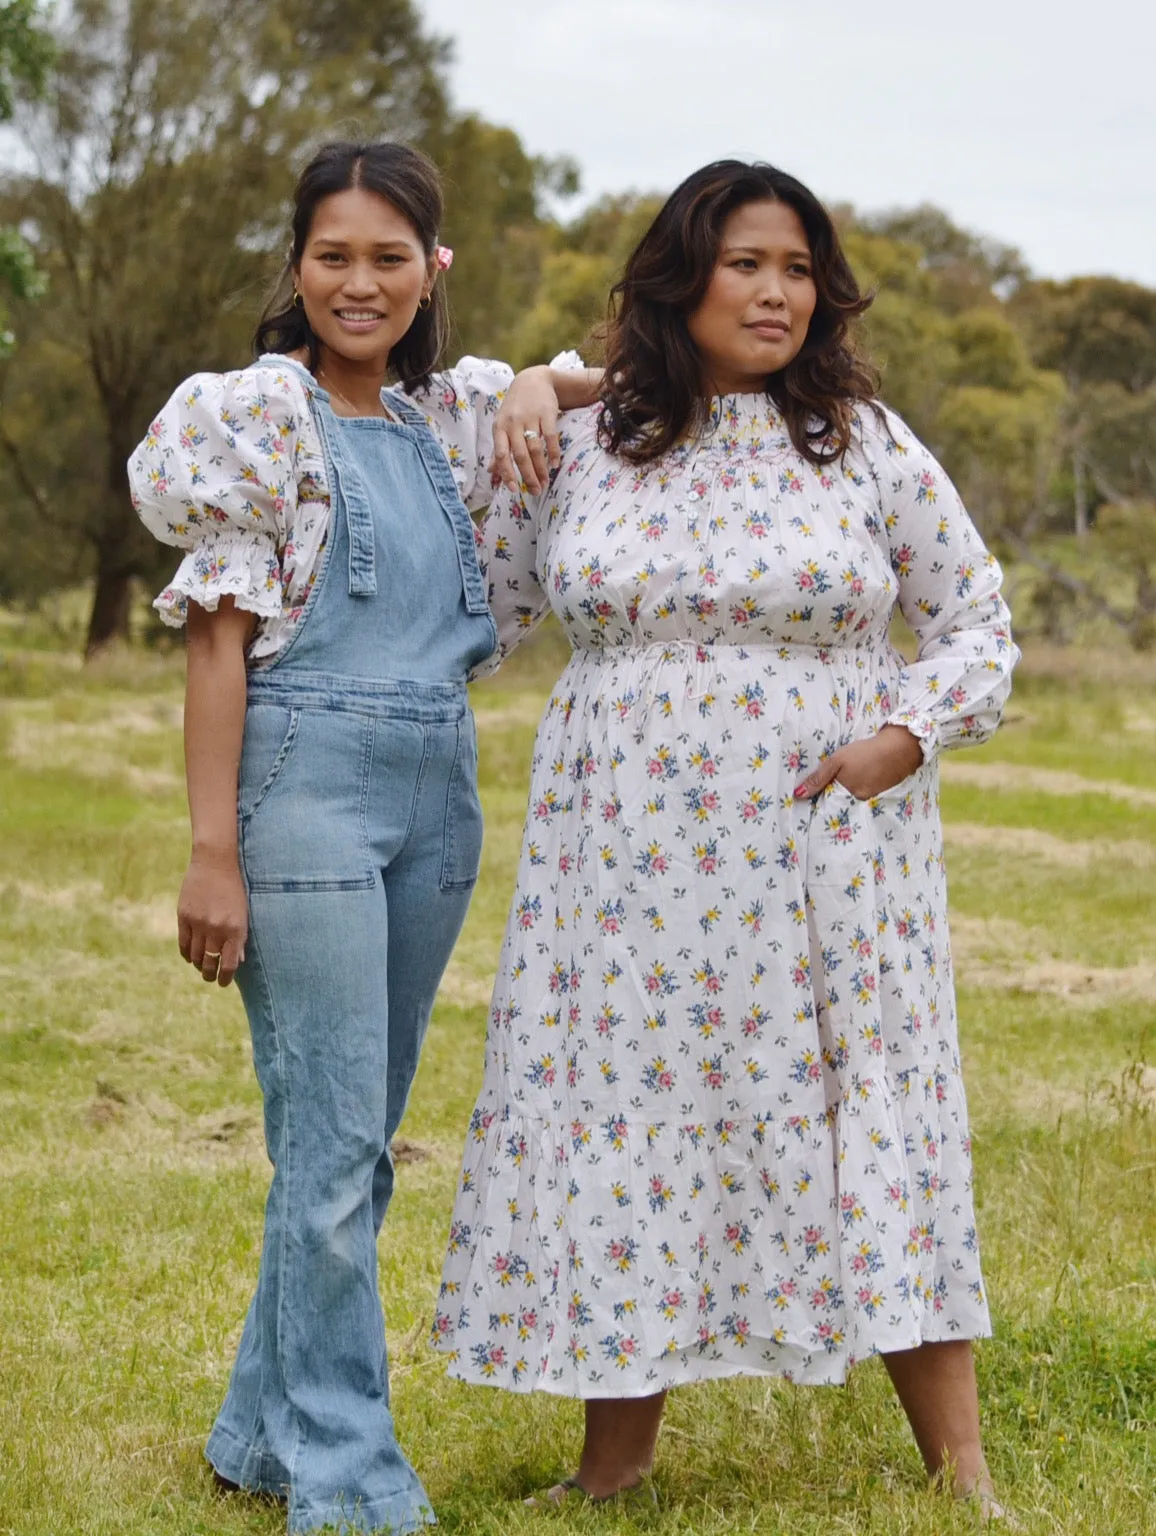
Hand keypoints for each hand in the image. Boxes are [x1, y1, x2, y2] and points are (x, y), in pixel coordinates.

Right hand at [177, 847, 248, 985]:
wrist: (215, 863)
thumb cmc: (234, 889)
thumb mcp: (244, 913)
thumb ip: (240, 937)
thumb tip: (237, 961)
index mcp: (235, 929)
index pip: (229, 964)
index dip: (226, 977)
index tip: (224, 982)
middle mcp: (216, 929)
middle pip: (209, 962)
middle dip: (210, 974)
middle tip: (210, 977)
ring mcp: (198, 923)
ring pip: (195, 955)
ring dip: (198, 965)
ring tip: (201, 967)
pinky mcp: (184, 917)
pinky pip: (183, 943)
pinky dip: (186, 954)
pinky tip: (190, 956)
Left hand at [489, 365, 561, 493]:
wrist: (533, 380)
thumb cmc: (515, 408)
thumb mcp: (502, 425)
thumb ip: (498, 448)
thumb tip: (491, 472)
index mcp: (499, 428)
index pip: (500, 454)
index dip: (507, 473)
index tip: (515, 490)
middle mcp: (512, 423)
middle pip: (519, 455)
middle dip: (527, 476)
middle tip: (536, 491)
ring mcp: (529, 417)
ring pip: (535, 449)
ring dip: (541, 468)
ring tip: (545, 481)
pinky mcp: (546, 412)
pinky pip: (550, 437)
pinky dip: (553, 452)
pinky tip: (555, 464)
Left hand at [793, 725, 923, 801]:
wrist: (900, 748)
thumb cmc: (865, 753)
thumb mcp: (837, 761)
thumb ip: (818, 778)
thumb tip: (798, 795)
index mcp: (846, 794)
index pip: (827, 800)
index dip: (820, 794)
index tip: (812, 792)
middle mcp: (859, 800)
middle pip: (841, 797)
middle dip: (835, 790)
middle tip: (835, 775)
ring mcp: (872, 796)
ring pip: (854, 793)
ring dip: (850, 785)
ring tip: (851, 771)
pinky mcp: (882, 789)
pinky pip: (866, 789)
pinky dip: (863, 782)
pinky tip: (864, 772)